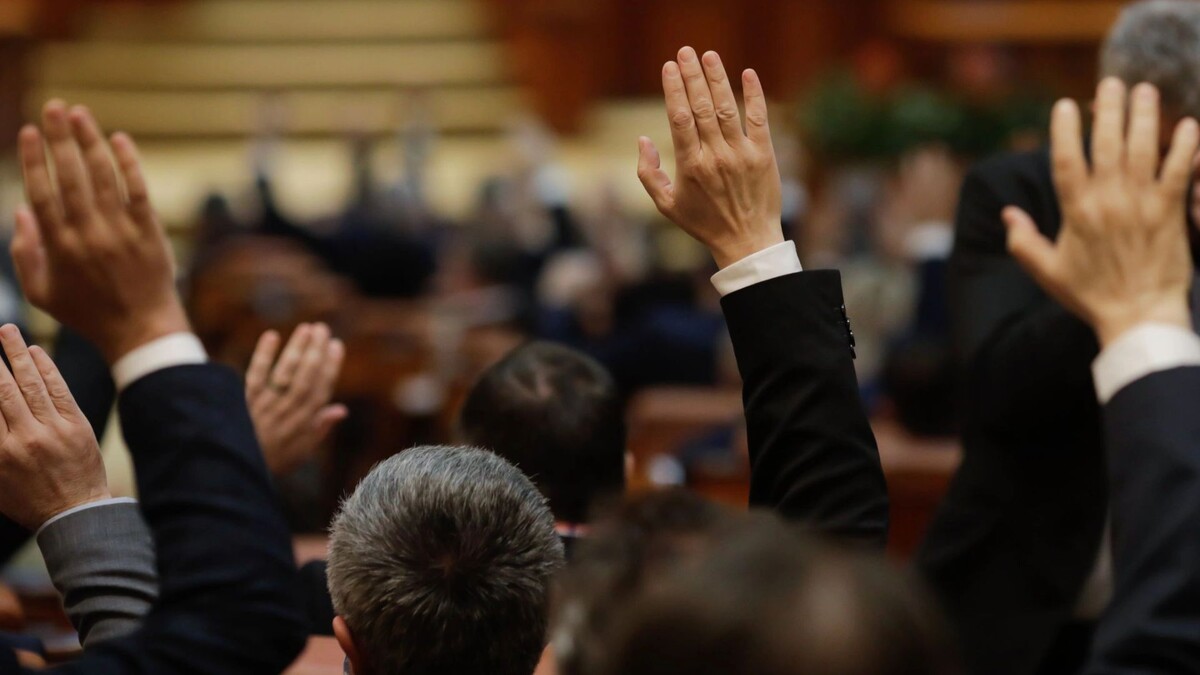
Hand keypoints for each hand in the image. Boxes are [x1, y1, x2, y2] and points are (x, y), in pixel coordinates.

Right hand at [0, 324, 108, 530]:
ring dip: (16, 354)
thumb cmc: (29, 501)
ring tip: (6, 331)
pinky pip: (58, 390)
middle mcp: (23, 438)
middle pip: (2, 390)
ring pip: (30, 384)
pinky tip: (35, 352)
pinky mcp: (76, 425)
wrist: (76, 513)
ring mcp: (52, 430)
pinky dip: (46, 369)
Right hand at [14, 101, 188, 363]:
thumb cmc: (88, 312)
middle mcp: (89, 234)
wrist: (140, 329)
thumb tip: (21, 209)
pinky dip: (129, 164)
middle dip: (59, 138)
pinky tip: (119, 139)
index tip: (28, 131)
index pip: (42, 192)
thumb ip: (26, 252)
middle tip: (52, 106)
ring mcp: (121, 231)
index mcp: (59, 246)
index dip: (34, 159)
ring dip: (90, 141)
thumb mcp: (42, 293)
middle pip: (70, 176)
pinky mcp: (149, 232)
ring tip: (80, 113)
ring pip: (103, 177)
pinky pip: (138, 190)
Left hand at [246, 323, 346, 474]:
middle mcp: (285, 413)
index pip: (320, 391)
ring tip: (306, 328)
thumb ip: (320, 429)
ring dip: (296, 350)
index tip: (336, 345)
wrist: (233, 471)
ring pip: (284, 375)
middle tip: (323, 328)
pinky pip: (255, 377)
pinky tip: (272, 336)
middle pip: (304, 379)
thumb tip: (342, 409)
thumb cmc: (272, 461)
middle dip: (315, 352)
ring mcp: (264, 406)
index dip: (330, 367)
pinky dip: (263, 356)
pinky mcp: (243, 402)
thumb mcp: (301, 451)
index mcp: (302, 424)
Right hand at [637, 47, 782, 267]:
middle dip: (693, 76)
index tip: (669, 67)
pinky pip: (759, 119)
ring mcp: (742, 154)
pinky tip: (747, 73)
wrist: (746, 241)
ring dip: (717, 79)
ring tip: (709, 56)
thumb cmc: (703, 223)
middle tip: (685, 52)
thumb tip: (643, 139)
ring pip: (728, 108)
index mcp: (690, 166)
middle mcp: (716, 156)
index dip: (674, 90)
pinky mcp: (764, 155)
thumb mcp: (665, 204)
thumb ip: (648, 173)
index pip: (680, 119)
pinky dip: (754, 95)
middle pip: (703, 107)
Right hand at [1005, 79, 1198, 346]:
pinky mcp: (1172, 212)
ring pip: (1143, 148)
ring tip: (1145, 91)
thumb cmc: (1090, 296)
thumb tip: (1008, 214)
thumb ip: (1024, 241)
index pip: (1067, 159)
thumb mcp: (1047, 271)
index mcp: (1076, 212)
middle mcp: (1108, 201)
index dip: (1065, 129)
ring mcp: (1142, 204)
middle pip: (1108, 143)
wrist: (1137, 317)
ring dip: (1144, 116)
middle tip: (1112, 84)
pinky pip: (1179, 170)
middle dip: (1109, 109)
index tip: (1066, 105)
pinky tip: (1187, 126)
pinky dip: (1184, 146)